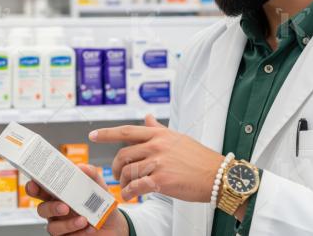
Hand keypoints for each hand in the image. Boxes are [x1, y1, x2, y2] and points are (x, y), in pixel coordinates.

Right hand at [26, 163, 128, 235]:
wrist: (113, 224)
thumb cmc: (100, 202)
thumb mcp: (98, 185)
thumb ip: (90, 173)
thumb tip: (81, 167)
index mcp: (57, 193)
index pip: (40, 189)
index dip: (33, 186)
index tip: (35, 184)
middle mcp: (55, 209)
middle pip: (41, 209)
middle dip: (50, 208)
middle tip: (64, 206)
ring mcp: (60, 224)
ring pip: (52, 226)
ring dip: (67, 224)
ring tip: (83, 219)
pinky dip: (79, 231)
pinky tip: (90, 227)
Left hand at [89, 115, 224, 202]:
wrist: (219, 176)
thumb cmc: (200, 158)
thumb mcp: (178, 138)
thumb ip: (158, 129)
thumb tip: (147, 117)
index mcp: (158, 135)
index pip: (127, 131)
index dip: (107, 133)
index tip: (93, 135)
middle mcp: (156, 146)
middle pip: (123, 155)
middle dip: (115, 167)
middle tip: (117, 175)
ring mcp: (158, 162)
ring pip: (128, 171)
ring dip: (123, 182)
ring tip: (126, 187)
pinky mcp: (162, 180)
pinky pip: (136, 186)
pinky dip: (129, 192)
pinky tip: (130, 195)